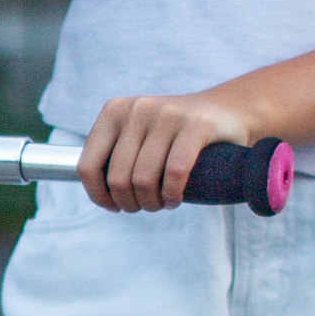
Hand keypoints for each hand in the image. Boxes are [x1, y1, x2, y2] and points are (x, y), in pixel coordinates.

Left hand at [76, 87, 255, 211]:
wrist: (227, 111)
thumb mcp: (137, 136)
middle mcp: (136, 109)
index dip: (98, 195)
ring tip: (161, 203)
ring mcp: (167, 114)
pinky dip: (172, 194)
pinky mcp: (196, 124)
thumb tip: (92, 189)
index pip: (87, 166)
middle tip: (146, 206)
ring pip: (144, 179)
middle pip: (117, 178)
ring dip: (152, 203)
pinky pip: (175, 172)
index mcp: (114, 111)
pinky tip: (175, 198)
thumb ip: (114, 155)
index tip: (114, 206)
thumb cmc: (175, 135)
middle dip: (131, 203)